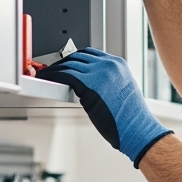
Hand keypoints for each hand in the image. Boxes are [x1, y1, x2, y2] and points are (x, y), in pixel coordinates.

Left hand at [39, 48, 170, 165]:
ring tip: (46, 74)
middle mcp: (109, 65)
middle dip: (63, 62)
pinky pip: (65, 75)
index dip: (76, 58)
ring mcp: (99, 73)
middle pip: (78, 56)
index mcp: (118, 64)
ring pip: (69, 64)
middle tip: (53, 68)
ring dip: (55, 69)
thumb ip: (108, 80)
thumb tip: (89, 82)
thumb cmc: (130, 117)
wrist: (136, 128)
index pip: (92, 53)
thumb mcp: (123, 90)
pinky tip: (48, 79)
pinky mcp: (89, 84)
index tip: (67, 63)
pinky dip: (54, 76)